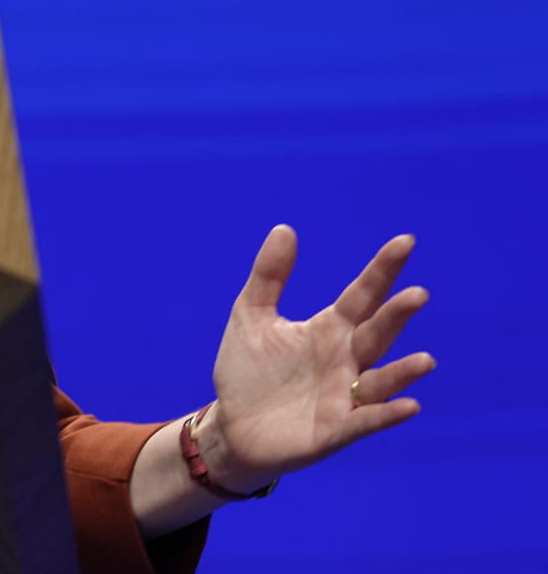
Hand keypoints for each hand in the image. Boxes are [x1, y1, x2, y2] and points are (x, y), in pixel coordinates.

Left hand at [201, 225, 435, 489]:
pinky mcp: (335, 429)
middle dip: (395, 317)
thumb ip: (269, 276)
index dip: (381, 270)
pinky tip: (409, 406)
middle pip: (375, 334)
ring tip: (425, 360)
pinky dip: (385, 414)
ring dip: (402, 372)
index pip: (361, 296)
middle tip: (417, 294)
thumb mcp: (251, 317)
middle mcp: (345, 360)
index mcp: (329, 330)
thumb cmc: (248, 371)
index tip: (405, 241)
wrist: (232, 426)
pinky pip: (365, 421)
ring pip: (380, 381)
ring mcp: (344, 396)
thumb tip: (285, 228)